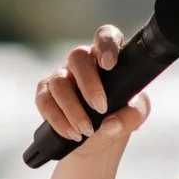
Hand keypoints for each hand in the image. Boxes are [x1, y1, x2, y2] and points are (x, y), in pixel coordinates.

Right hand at [34, 27, 151, 147]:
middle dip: (89, 84)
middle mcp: (82, 63)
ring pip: (59, 82)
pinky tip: (72, 134)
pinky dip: (59, 120)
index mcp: (106, 58)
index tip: (109, 64)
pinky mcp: (44, 94)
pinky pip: (45, 102)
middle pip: (77, 57)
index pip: (105, 36)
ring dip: (73, 109)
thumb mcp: (134, 117)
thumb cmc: (117, 117)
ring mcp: (61, 76)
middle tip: (101, 108)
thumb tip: (111, 123)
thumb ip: (132, 115)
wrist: (96, 142)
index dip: (106, 44)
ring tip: (87, 130)